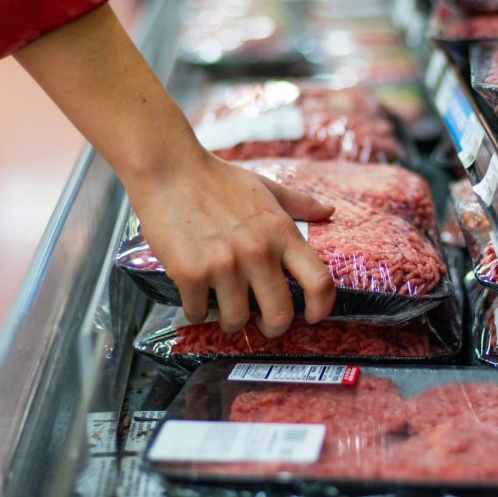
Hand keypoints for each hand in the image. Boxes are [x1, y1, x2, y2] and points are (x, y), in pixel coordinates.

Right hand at [127, 149, 336, 336]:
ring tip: (223, 308)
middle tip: (262, 323)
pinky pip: (198, 312)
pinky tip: (194, 297)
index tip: (313, 316)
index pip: (318, 281)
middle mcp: (257, 252)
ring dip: (230, 321)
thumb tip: (328, 211)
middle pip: (280, 315)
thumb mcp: (264, 187)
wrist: (168, 169)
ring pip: (236, 320)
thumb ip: (298, 203)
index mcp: (281, 233)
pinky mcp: (190, 273)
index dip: (322, 307)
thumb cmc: (217, 179)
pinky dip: (196, 311)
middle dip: (272, 326)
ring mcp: (224, 265)